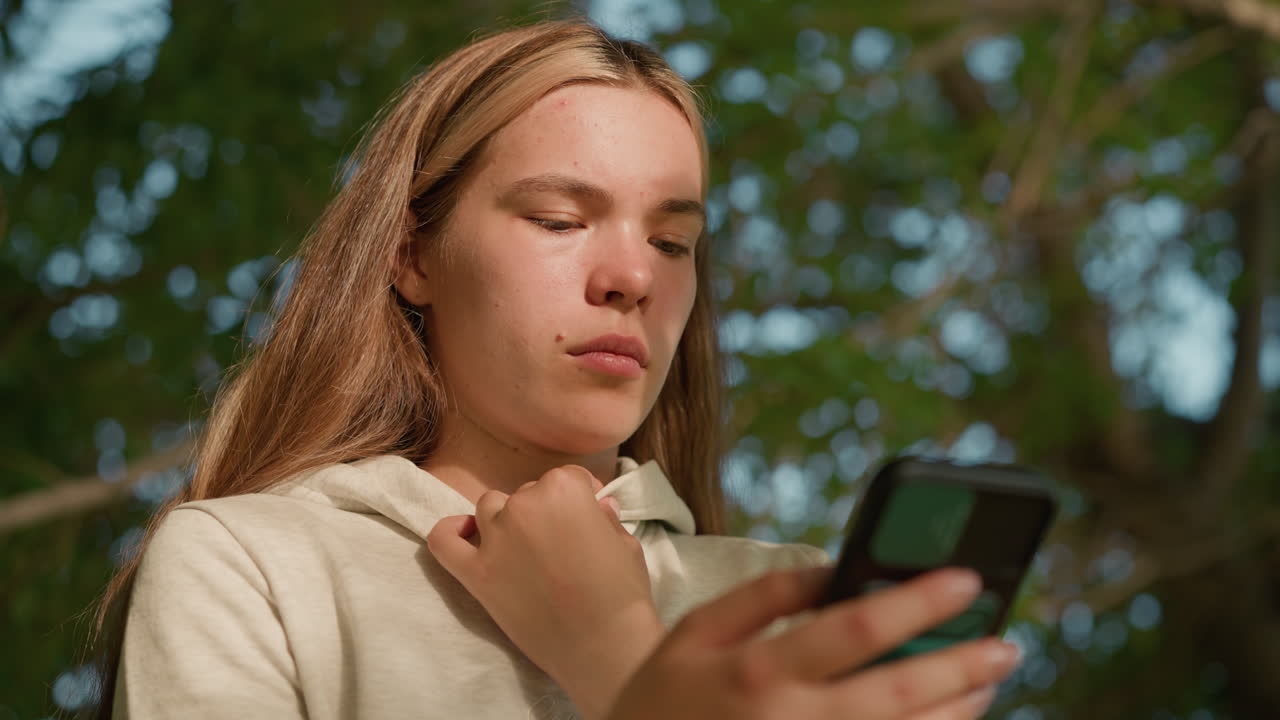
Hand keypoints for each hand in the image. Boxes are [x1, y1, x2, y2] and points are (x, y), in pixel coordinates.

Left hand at [426, 465, 659, 719]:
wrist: (602, 646)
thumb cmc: (622, 594)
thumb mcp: (625, 543)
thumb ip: (603, 517)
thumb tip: (595, 507)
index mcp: (563, 489)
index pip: (566, 478)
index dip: (580, 497)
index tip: (587, 516)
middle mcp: (523, 504)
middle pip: (528, 493)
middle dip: (545, 513)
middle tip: (561, 544)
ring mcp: (495, 538)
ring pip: (489, 508)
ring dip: (506, 520)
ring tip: (525, 548)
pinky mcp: (476, 574)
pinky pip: (444, 540)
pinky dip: (451, 531)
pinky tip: (466, 534)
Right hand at [606, 566, 1018, 719]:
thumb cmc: (664, 700)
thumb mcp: (694, 633)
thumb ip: (762, 594)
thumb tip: (829, 568)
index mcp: (759, 672)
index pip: (857, 628)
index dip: (918, 601)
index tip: (965, 581)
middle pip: (898, 693)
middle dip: (960, 665)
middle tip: (1005, 643)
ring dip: (956, 712)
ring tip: (987, 683)